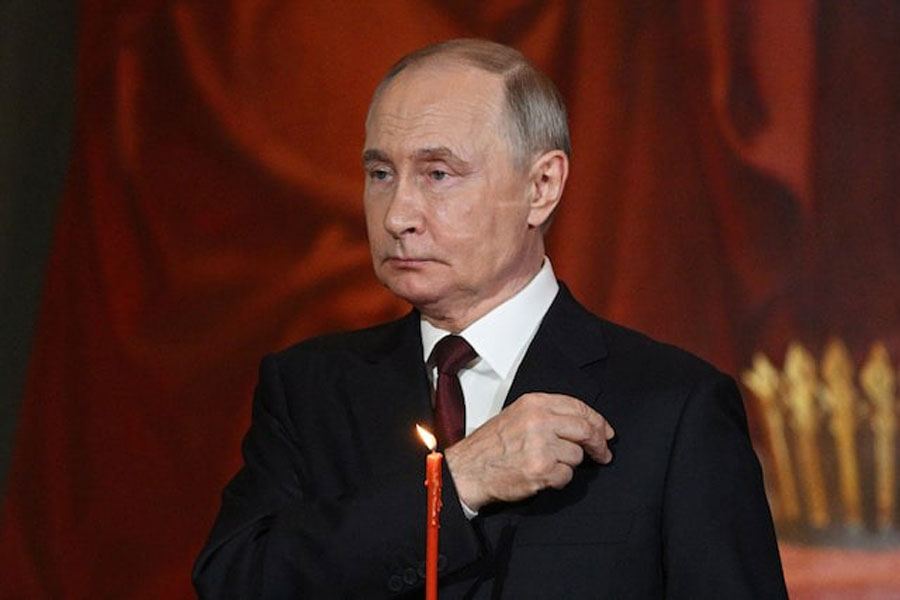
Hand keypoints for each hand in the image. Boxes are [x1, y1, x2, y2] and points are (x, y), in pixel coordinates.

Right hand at [443, 393, 614, 510]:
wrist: (468, 469)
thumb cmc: (491, 446)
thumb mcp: (518, 415)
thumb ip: (549, 414)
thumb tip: (584, 425)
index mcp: (535, 404)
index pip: (579, 407)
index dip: (598, 421)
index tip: (605, 432)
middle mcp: (539, 421)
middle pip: (586, 429)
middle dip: (599, 444)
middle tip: (603, 453)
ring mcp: (541, 445)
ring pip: (577, 455)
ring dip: (568, 464)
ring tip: (548, 464)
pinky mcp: (541, 469)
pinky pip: (566, 476)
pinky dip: (558, 479)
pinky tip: (541, 475)